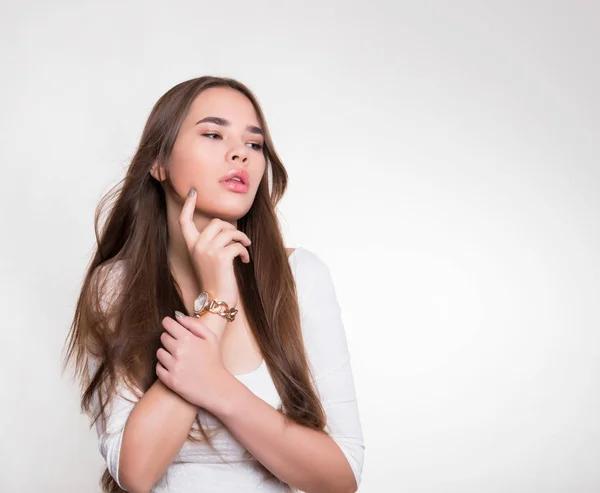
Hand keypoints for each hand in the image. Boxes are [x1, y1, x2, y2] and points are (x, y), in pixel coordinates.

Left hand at [156, 312, 233, 413]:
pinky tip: (175, 367)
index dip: (168, 323)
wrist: (217, 387)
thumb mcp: (211, 338)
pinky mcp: (169, 380)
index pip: (168, 324)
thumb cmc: (214, 360)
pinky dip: (164, 366)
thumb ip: (194, 324)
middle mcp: (178, 351)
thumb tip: (177, 316)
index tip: (170, 325)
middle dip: (170, 338)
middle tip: (180, 344)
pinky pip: (158, 368)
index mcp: (188, 339)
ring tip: (178, 357)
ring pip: (159, 352)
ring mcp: (173, 367)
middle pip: (163, 337)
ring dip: (166, 353)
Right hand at [179, 188, 251, 308]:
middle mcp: (197, 246)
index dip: (188, 205)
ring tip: (245, 248)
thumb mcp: (208, 259)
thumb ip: (211, 244)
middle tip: (240, 240)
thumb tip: (226, 229)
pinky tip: (245, 261)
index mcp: (191, 246)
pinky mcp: (221, 257)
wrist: (216, 300)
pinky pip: (238, 244)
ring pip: (229, 231)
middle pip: (216, 222)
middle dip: (232, 229)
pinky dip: (245, 251)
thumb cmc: (216, 280)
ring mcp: (208, 251)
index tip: (192, 192)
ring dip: (241, 239)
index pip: (185, 221)